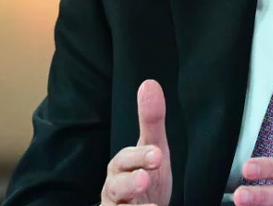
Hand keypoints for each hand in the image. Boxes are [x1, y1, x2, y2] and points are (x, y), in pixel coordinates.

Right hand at [101, 80, 172, 205]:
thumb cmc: (146, 177)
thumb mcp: (153, 150)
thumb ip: (151, 121)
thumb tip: (149, 83)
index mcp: (121, 168)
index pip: (125, 160)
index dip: (139, 157)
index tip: (157, 155)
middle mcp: (114, 190)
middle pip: (116, 186)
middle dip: (130, 182)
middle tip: (145, 179)